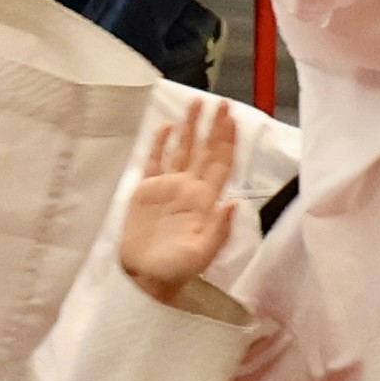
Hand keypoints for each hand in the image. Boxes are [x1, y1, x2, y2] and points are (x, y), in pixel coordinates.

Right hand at [119, 95, 243, 300]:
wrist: (144, 277)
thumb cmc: (174, 270)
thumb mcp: (200, 254)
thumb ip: (219, 230)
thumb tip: (235, 203)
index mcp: (205, 201)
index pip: (220, 163)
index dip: (227, 140)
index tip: (232, 118)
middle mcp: (189, 189)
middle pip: (205, 151)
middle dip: (213, 126)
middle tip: (220, 102)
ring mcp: (168, 188)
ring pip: (182, 151)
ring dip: (190, 128)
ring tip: (196, 103)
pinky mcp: (146, 192)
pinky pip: (155, 162)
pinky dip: (160, 144)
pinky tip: (166, 128)